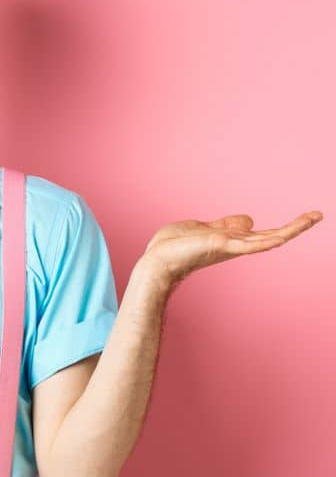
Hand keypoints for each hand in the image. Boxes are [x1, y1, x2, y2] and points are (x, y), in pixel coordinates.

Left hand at [140, 210, 321, 286]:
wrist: (156, 262)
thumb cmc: (173, 247)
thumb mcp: (203, 228)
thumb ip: (226, 225)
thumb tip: (250, 219)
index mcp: (232, 241)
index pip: (263, 233)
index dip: (284, 226)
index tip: (305, 217)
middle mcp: (236, 246)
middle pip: (273, 236)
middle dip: (296, 226)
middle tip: (319, 214)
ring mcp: (231, 247)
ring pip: (269, 239)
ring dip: (292, 229)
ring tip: (313, 217)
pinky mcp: (221, 246)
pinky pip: (250, 244)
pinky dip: (267, 239)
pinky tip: (282, 235)